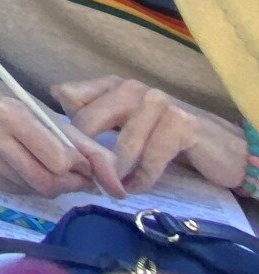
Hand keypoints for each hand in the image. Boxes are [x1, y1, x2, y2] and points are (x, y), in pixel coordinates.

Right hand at [0, 69, 123, 197]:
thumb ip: (84, 145)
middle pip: (45, 180)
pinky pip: (19, 191)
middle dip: (69, 183)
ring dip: (53, 186)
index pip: (57, 159)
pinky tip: (32, 169)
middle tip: (77, 175)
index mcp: (11, 113)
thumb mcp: (48, 113)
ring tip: (56, 170)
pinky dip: (34, 186)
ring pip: (33, 189)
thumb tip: (116, 182)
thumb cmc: (12, 101)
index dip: (80, 167)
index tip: (85, 163)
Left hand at [55, 77, 248, 191]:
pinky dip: (142, 178)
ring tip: (114, 188)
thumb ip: (92, 111)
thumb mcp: (124, 122)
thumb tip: (55, 92)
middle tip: (87, 181)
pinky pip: (150, 159)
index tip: (63, 156)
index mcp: (113, 85)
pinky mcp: (180, 124)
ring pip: (121, 145)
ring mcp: (157, 103)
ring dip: (116, 174)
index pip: (71, 97)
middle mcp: (132, 87)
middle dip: (86, 156)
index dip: (64, 129)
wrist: (218, 146)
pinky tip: (137, 186)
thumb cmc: (163, 136)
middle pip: (89, 122)